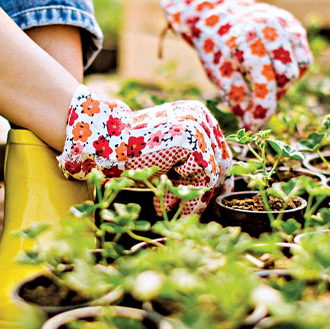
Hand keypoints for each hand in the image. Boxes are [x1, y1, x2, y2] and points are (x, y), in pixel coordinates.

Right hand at [58, 85, 230, 215]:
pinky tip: (162, 197)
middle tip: (188, 212)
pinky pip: (202, 174)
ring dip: (191, 196)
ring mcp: (197, 125)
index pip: (221, 152)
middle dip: (205, 192)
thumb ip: (192, 167)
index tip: (209, 200)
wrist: (108, 143)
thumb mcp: (169, 159)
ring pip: (212, 172)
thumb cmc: (135, 153)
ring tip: (167, 207)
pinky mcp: (189, 138)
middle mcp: (201, 117)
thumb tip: (221, 189)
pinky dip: (183, 191)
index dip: (219, 180)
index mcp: (198, 116)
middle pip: (221, 163)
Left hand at [161, 0, 312, 130]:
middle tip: (255, 99)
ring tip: (264, 83)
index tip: (254, 126)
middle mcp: (268, 28)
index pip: (264, 82)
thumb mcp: (217, 70)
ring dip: (283, 84)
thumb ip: (235, 95)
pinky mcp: (293, 26)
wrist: (219, 12)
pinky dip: (292, 71)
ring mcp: (284, 25)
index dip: (261, 109)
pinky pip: (303, 59)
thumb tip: (249, 125)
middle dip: (272, 94)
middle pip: (285, 77)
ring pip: (297, 69)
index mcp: (245, 40)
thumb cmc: (216, 46)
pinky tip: (274, 72)